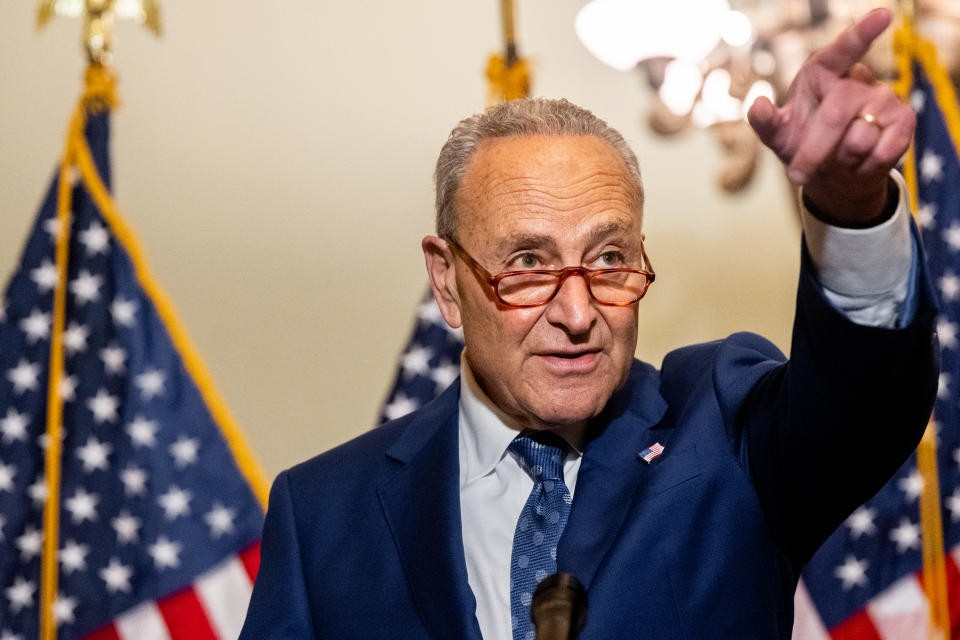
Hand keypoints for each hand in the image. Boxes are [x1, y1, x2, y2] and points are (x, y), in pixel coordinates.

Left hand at [747, 9, 914, 225]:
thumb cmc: (802, 143)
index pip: (844, 48)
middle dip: (813, 151)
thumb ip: (765, 121)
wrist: (832, 173)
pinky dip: (863, 167)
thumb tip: (758, 105)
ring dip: (839, 160)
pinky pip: (882, 152)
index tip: (883, 15)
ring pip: (860, 137)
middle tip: (796, 175)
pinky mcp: (904, 121)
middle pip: (836, 114)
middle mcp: (857, 79)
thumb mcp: (778, 135)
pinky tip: (858, 163)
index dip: (863, 32)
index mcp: (823, 71)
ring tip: (836, 158)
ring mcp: (885, 98)